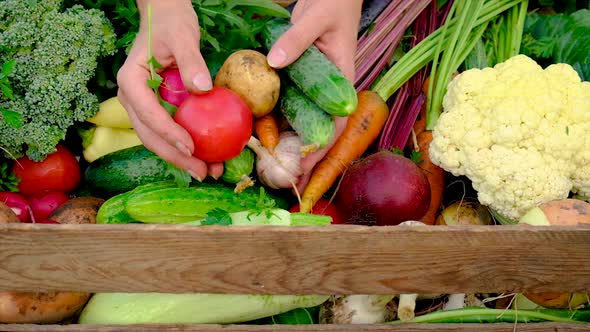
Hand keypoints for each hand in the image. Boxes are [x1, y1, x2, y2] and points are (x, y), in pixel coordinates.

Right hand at [116, 0, 222, 180]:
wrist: (165, 16)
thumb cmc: (171, 23)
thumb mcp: (183, 37)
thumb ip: (191, 61)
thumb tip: (202, 88)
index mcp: (131, 82)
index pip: (149, 114)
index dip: (169, 134)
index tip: (192, 147)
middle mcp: (132, 98)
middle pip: (150, 135)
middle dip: (176, 157)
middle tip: (203, 172)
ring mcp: (142, 106)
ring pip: (158, 139)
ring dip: (181, 157)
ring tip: (208, 171)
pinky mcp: (156, 108)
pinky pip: (168, 131)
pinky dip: (185, 145)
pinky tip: (206, 156)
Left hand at [266, 0, 362, 191]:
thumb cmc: (331, 4)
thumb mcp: (315, 19)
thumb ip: (296, 40)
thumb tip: (274, 62)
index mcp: (341, 81)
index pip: (334, 123)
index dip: (321, 150)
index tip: (304, 169)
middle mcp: (328, 90)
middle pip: (317, 130)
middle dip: (302, 156)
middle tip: (283, 178)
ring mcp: (314, 87)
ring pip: (302, 121)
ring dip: (288, 143)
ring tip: (270, 165)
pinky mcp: (301, 80)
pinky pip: (289, 104)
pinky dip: (278, 120)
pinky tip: (262, 133)